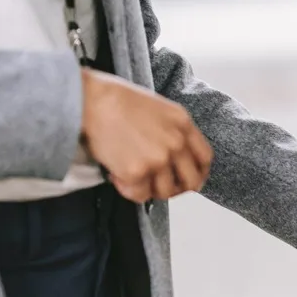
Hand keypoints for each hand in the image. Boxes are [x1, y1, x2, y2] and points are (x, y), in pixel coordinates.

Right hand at [80, 69, 213, 202]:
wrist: (92, 100)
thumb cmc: (117, 100)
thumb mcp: (159, 109)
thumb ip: (173, 131)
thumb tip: (174, 157)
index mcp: (183, 124)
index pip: (205, 158)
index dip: (198, 173)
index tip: (186, 179)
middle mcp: (176, 143)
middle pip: (192, 182)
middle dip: (178, 189)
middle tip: (160, 187)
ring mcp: (158, 159)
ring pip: (164, 192)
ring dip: (149, 188)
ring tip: (131, 174)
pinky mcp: (137, 172)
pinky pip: (139, 195)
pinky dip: (127, 189)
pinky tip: (115, 173)